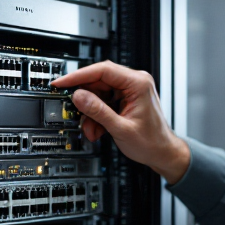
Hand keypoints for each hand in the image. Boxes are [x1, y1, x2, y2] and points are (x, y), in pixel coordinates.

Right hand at [52, 61, 189, 183]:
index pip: (102, 70)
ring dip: (91, 112)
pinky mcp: (125, 99)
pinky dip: (97, 116)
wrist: (163, 153)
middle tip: (75, 113)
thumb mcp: (120, 128)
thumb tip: (78, 96)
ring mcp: (130, 90)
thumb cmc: (152, 142)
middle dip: (86, 101)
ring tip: (92, 129)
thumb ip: (98, 111)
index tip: (62, 83)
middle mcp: (135, 82)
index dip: (79, 76)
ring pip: (98, 94)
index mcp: (138, 83)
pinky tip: (98, 129)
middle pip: (98, 82)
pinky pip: (104, 102)